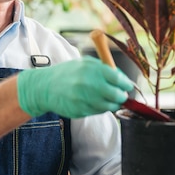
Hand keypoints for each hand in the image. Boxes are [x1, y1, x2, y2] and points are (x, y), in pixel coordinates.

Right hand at [17, 56, 133, 117]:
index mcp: (92, 69)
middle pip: (117, 95)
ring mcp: (84, 99)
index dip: (126, 84)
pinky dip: (101, 108)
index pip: (118, 79)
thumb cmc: (69, 73)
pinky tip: (96, 102)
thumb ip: (105, 69)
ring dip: (113, 103)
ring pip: (109, 106)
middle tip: (121, 95)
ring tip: (108, 98)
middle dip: (122, 96)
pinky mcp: (80, 111)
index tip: (128, 86)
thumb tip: (123, 79)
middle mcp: (88, 84)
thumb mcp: (86, 63)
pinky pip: (99, 111)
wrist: (46, 87)